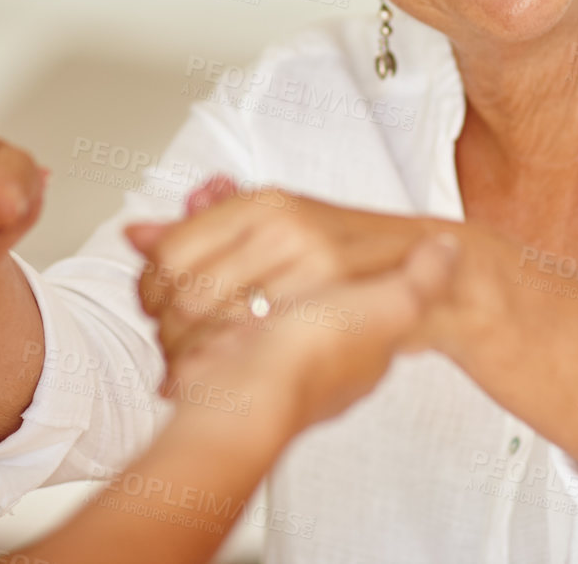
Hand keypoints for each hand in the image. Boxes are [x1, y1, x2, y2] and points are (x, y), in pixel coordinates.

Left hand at [134, 179, 435, 358]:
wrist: (443, 275)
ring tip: (190, 362)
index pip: (172, 247)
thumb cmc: (349, 255)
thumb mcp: (277, 227)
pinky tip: (220, 374)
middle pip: (185, 291)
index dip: (149, 288)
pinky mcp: (331, 307)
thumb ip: (205, 229)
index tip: (152, 307)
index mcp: (262, 202)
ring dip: (189, 353)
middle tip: (169, 343)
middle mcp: (283, 226)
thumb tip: (134, 234)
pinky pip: (249, 347)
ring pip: (213, 322)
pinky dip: (222, 369)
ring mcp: (308, 266)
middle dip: (165, 328)